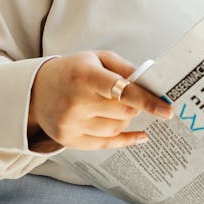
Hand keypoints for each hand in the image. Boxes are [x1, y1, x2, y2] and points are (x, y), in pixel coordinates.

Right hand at [26, 50, 172, 151]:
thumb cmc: (74, 70)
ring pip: (115, 129)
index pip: (122, 91)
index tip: (167, 110)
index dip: (147, 101)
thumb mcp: (98, 59)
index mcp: (85, 76)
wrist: (36, 90)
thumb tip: (152, 83)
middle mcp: (76, 102)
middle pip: (123, 112)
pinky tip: (139, 135)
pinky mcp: (68, 140)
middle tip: (132, 99)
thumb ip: (126, 69)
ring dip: (126, 119)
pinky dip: (126, 140)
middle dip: (135, 106)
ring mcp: (70, 123)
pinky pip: (105, 145)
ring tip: (116, 108)